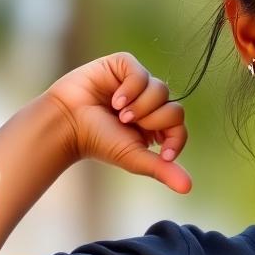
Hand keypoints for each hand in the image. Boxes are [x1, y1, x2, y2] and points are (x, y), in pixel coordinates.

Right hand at [44, 51, 190, 193]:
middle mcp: (149, 102)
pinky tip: (115, 99)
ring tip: (119, 113)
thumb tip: (188, 188)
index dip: (176, 138)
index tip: (163, 153)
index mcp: (154, 123)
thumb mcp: (134, 158)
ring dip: (141, 105)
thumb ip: (162, 170)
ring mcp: (136, 83)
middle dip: (153, 120)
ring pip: (160, 89)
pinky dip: (131, 88)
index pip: (180, 125)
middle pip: (174, 107)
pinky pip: (141, 73)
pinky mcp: (122, 66)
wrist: (66, 124)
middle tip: (128, 125)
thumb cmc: (98, 142)